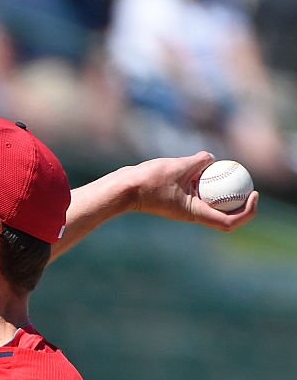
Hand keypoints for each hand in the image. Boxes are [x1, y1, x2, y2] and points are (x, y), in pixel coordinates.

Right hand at [131, 151, 257, 231]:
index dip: (246, 212)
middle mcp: (192, 214)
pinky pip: (201, 194)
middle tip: (251, 186)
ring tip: (231, 173)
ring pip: (213, 204)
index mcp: (195, 213)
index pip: (228, 222)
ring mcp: (185, 208)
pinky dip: (209, 184)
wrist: (126, 189)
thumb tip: (213, 157)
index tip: (254, 194)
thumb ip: (199, 161)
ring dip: (224, 192)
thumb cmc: (149, 181)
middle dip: (241, 204)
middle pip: (225, 215)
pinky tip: (209, 167)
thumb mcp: (178, 166)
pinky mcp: (179, 200)